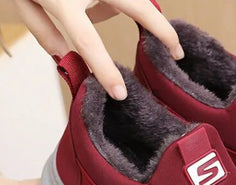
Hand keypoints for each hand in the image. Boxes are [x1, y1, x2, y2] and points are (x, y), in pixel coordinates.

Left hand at [14, 0, 183, 99]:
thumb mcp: (25, 3)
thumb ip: (46, 34)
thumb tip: (71, 62)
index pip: (89, 42)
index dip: (105, 70)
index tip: (120, 93)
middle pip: (140, 7)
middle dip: (162, 32)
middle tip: (178, 53)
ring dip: (154, 17)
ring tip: (166, 40)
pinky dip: (139, 6)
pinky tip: (140, 17)